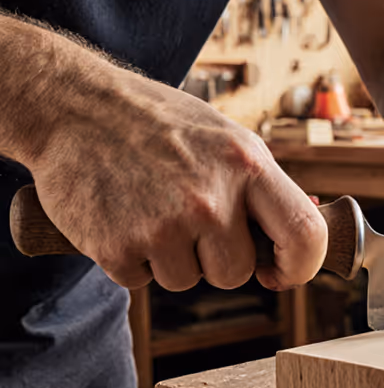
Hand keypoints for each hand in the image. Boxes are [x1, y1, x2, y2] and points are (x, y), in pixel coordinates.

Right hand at [25, 66, 326, 291]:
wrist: (72, 105)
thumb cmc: (160, 124)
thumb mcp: (227, 139)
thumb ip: (264, 187)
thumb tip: (308, 232)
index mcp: (248, 166)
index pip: (305, 234)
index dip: (301, 266)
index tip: (280, 273)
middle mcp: (209, 199)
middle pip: (235, 274)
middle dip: (217, 262)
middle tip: (190, 225)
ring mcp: (162, 226)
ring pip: (187, 282)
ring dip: (171, 259)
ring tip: (152, 211)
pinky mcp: (115, 247)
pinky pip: (141, 281)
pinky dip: (132, 260)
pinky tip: (122, 218)